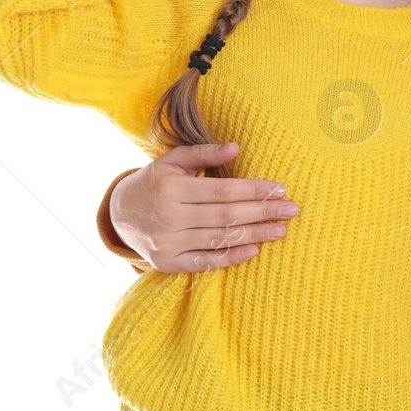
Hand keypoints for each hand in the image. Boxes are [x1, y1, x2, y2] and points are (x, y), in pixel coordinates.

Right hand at [108, 142, 297, 272]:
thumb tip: (236, 147)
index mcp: (171, 187)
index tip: (281, 189)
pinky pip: (205, 262)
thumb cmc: (155, 182)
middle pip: (226, 215)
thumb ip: (204, 153)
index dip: (253, 190)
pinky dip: (230, 258)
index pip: (222, 190)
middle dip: (262, 212)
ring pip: (220, 239)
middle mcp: (169, 216)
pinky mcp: (167, 263)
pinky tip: (254, 251)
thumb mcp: (173, 161)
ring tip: (281, 230)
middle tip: (291, 210)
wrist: (120, 214)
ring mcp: (168, 242)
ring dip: (255, 235)